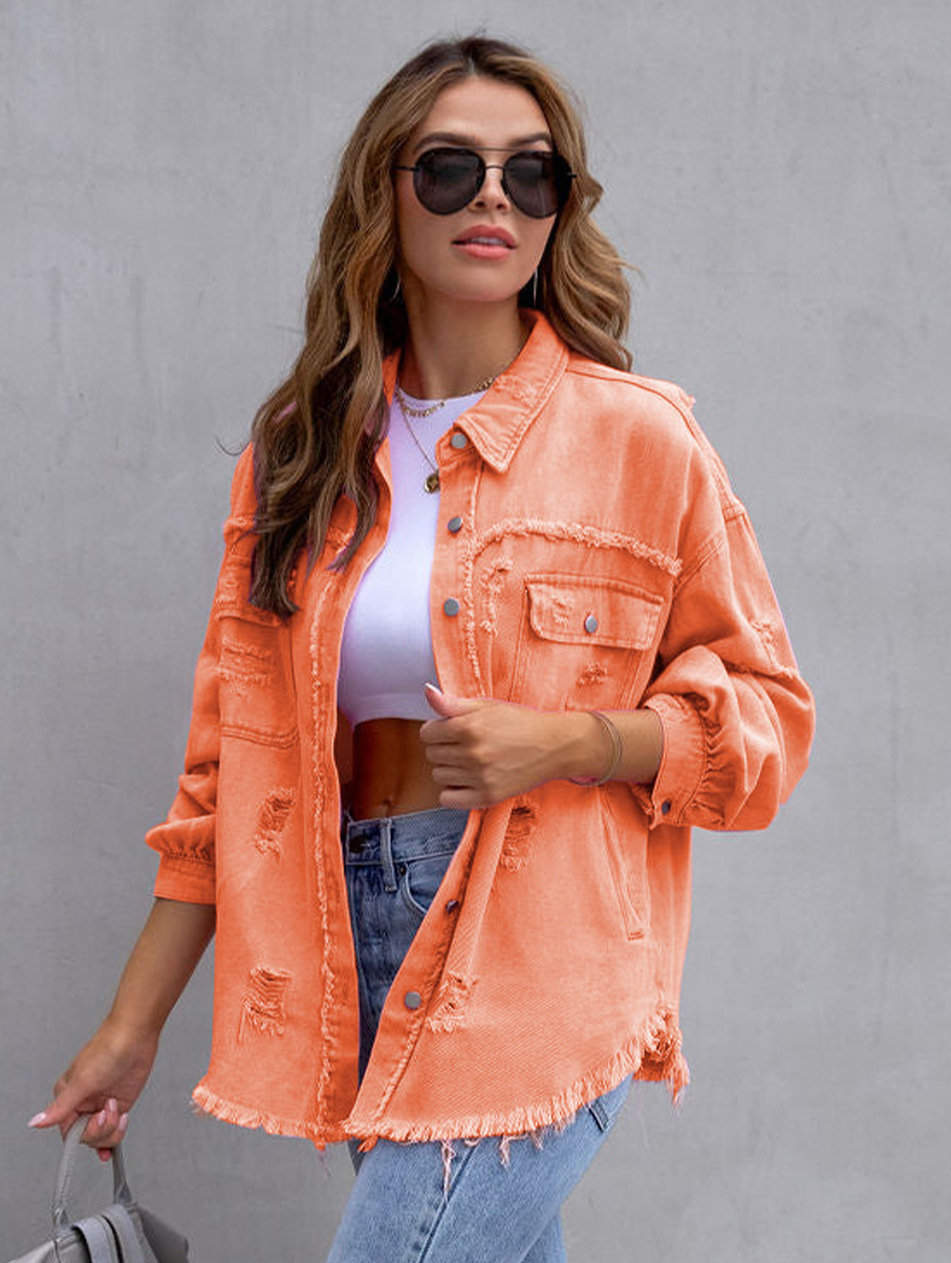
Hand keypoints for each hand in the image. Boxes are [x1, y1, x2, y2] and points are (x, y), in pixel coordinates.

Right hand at [28, 1018, 158, 1160]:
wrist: (136, 1035)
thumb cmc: (107, 1048)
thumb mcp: (82, 1081)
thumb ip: (61, 1106)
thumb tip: (37, 1122)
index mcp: (68, 1097)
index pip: (69, 1132)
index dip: (84, 1133)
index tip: (95, 1121)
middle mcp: (83, 1103)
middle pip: (86, 1137)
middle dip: (101, 1129)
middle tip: (109, 1110)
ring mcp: (101, 1104)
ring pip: (101, 1136)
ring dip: (112, 1129)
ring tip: (116, 1107)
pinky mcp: (118, 1104)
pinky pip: (114, 1130)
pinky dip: (115, 1136)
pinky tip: (118, 1135)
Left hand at [419, 684, 574, 807]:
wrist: (553, 746)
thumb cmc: (520, 723)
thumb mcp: (486, 706)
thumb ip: (452, 703)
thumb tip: (427, 691)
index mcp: (469, 727)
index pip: (427, 733)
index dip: (437, 730)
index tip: (452, 731)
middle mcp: (472, 753)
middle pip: (432, 755)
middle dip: (443, 747)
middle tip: (465, 744)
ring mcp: (480, 777)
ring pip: (438, 776)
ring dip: (449, 768)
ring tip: (469, 761)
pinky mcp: (487, 796)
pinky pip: (448, 799)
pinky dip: (452, 792)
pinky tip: (466, 780)